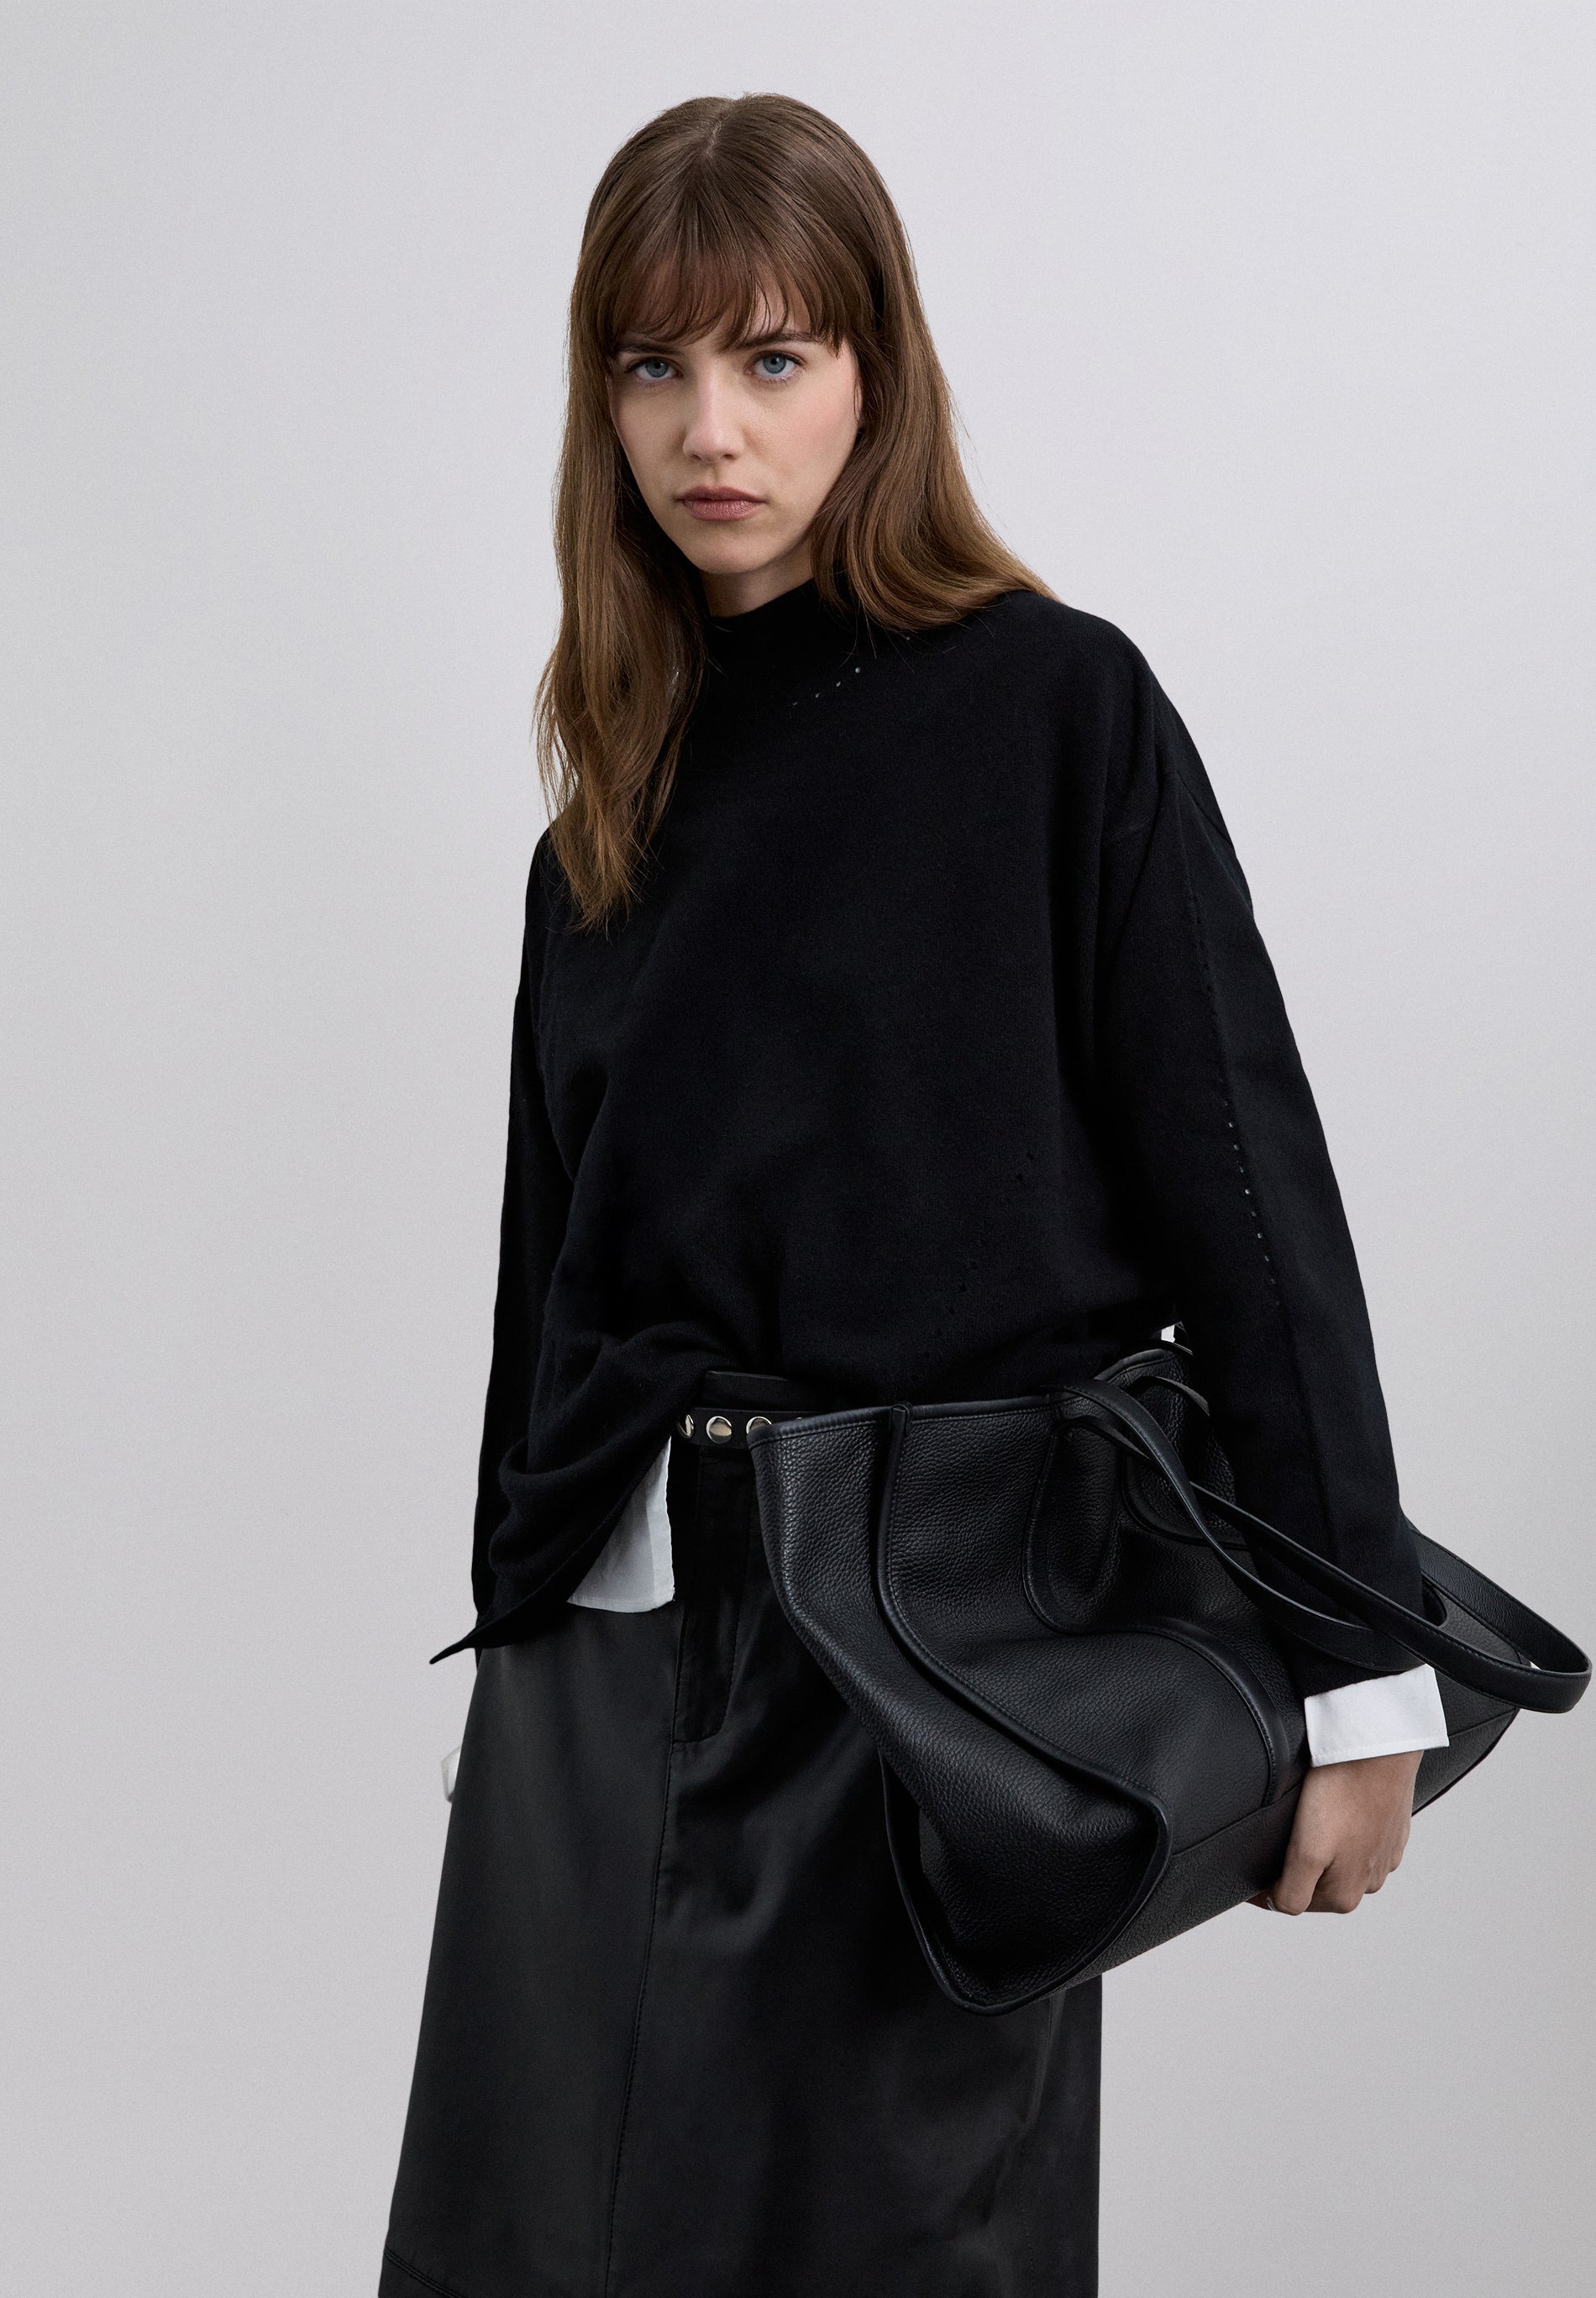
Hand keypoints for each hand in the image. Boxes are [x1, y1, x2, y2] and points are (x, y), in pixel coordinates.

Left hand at [1250, 1749, 1422, 1914]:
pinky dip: (1343, 1827)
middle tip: (1285, 1829)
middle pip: (1316, 1882)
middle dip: (1296, 1863)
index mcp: (1345, 1897)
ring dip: (1322, 1845)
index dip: (1268, 1882)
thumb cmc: (1342, 1792)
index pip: (1293, 1901)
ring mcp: (1383, 1855)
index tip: (1254, 1859)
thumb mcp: (1307, 1852)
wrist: (1378, 1747)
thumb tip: (1276, 1907)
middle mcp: (1369, 1882)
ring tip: (1311, 1814)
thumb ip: (1292, 1892)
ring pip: (1338, 1859)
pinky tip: (1337, 1805)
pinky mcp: (1392, 1829)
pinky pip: (1358, 1836)